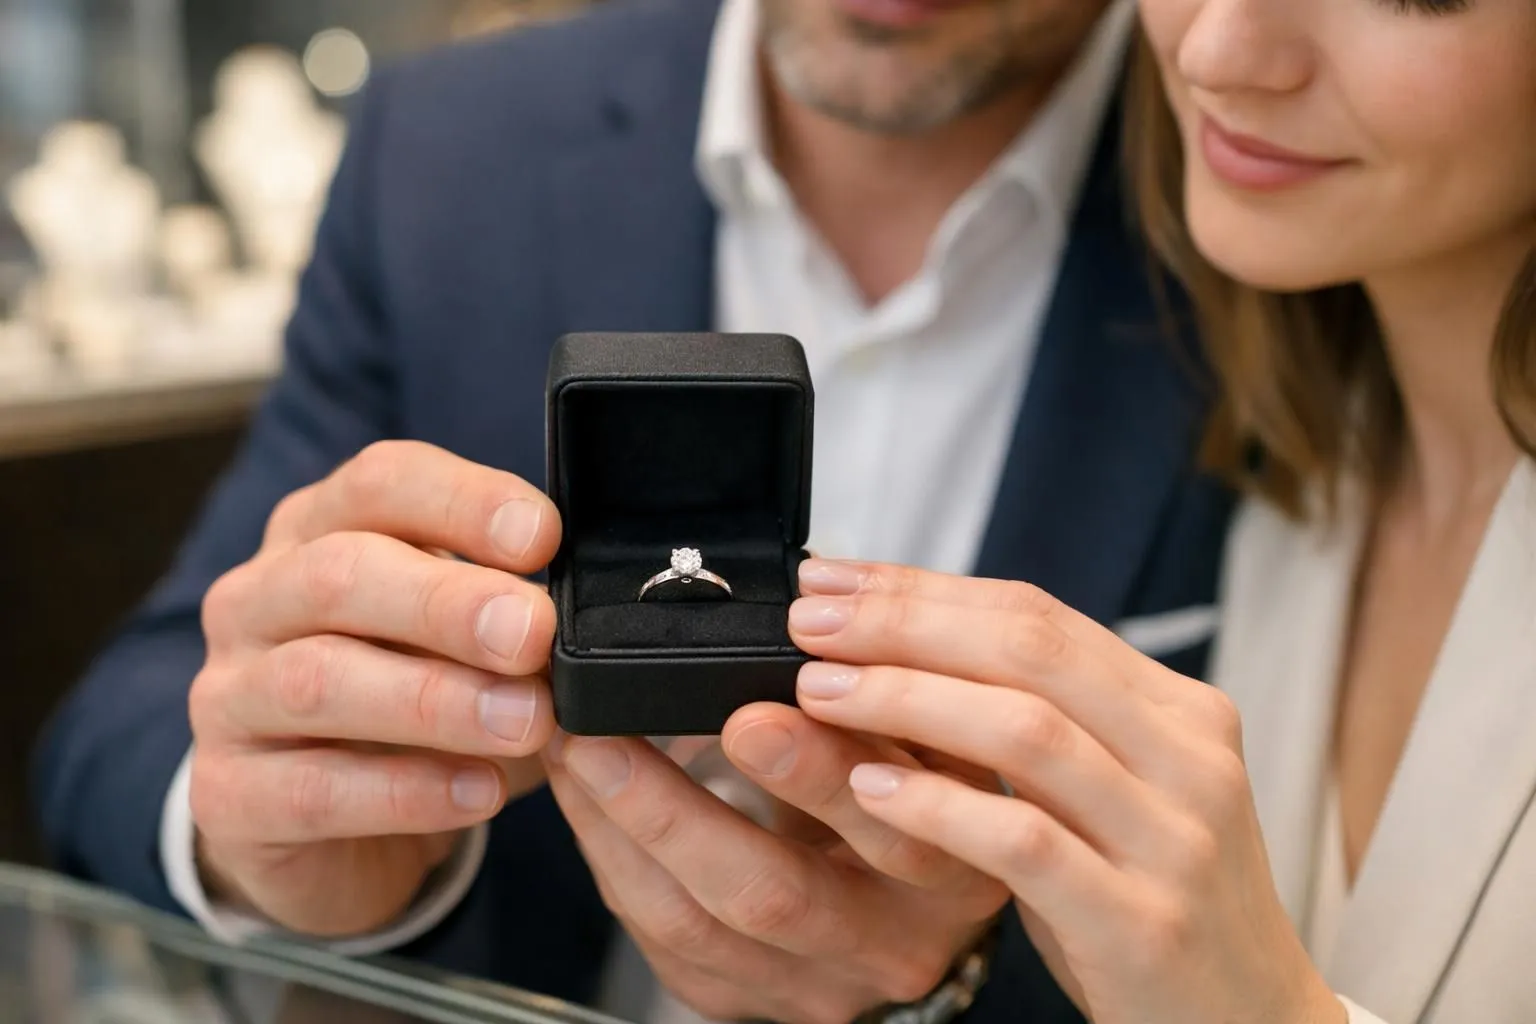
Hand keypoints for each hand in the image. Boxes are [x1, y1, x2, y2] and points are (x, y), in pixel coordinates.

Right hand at [188, 441, 560, 936]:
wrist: (333, 831)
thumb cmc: (412, 699)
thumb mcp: (461, 638)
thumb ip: (509, 607)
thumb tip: (587, 604)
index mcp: (319, 532)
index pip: (379, 484)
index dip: (463, 501)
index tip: (545, 536)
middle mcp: (259, 599)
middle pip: (340, 574)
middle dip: (448, 603)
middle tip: (533, 636)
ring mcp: (229, 696)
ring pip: (318, 680)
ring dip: (434, 699)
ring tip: (525, 722)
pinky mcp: (230, 795)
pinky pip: (313, 789)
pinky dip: (406, 792)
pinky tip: (479, 793)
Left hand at [542, 711, 1008, 1023]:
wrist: (908, 907)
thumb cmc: (913, 793)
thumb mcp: (930, 743)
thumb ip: (879, 697)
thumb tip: (803, 617)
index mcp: (954, 871)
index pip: (894, 831)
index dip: (817, 773)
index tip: (748, 712)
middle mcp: (888, 945)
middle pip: (774, 896)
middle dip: (674, 812)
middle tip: (601, 736)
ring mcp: (809, 986)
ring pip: (694, 926)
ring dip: (617, 831)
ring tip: (570, 749)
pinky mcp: (741, 999)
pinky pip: (658, 939)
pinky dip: (610, 861)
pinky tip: (583, 797)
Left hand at [788, 560, 1347, 1023]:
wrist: (1253, 1023)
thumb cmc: (1154, 895)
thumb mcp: (1114, 790)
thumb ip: (1041, 718)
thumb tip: (900, 642)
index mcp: (1178, 709)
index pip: (1037, 613)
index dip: (923, 588)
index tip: (833, 577)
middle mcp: (1187, 760)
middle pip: (1029, 651)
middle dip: (904, 624)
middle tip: (811, 620)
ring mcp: (1173, 840)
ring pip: (1027, 732)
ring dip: (907, 700)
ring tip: (821, 692)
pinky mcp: (1142, 922)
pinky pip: (1025, 843)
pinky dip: (939, 808)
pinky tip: (871, 792)